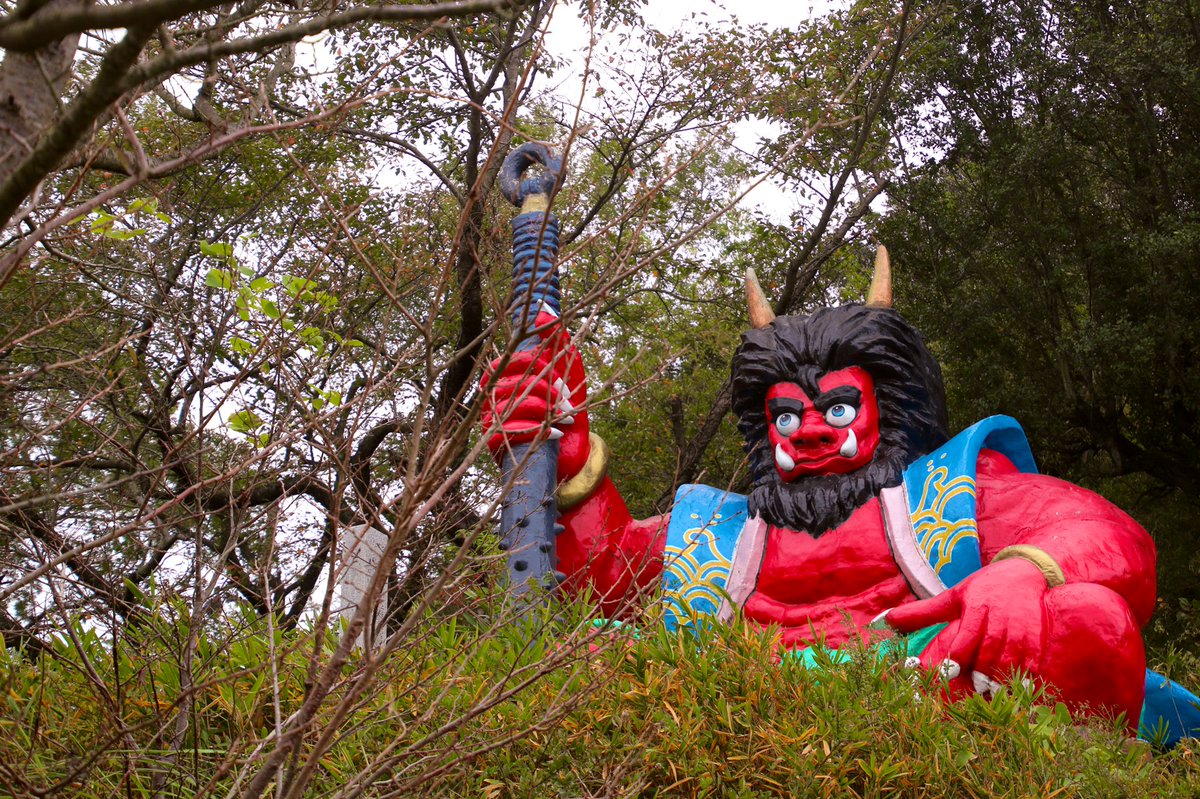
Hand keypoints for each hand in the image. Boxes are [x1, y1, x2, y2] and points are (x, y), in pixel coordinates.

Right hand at [481, 312, 589, 480]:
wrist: (567, 452)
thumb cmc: (562, 406)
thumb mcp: (564, 370)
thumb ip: (554, 339)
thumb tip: (545, 309)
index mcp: (505, 370)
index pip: (519, 360)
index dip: (546, 371)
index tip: (568, 389)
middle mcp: (493, 391)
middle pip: (516, 382)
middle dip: (548, 393)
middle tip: (569, 407)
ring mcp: (491, 416)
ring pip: (512, 405)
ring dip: (546, 413)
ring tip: (566, 421)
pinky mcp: (494, 440)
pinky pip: (509, 432)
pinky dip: (537, 432)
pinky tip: (555, 434)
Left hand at [884, 558, 1049, 694]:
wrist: (1024, 572)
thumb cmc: (982, 588)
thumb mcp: (952, 597)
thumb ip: (922, 613)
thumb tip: (886, 620)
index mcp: (976, 608)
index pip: (967, 635)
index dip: (959, 655)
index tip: (949, 673)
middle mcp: (999, 618)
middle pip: (991, 649)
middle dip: (984, 670)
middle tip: (976, 689)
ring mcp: (1020, 628)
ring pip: (1014, 657)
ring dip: (1005, 677)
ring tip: (994, 694)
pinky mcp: (1036, 636)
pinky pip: (1034, 659)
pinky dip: (1029, 676)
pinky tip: (1021, 692)